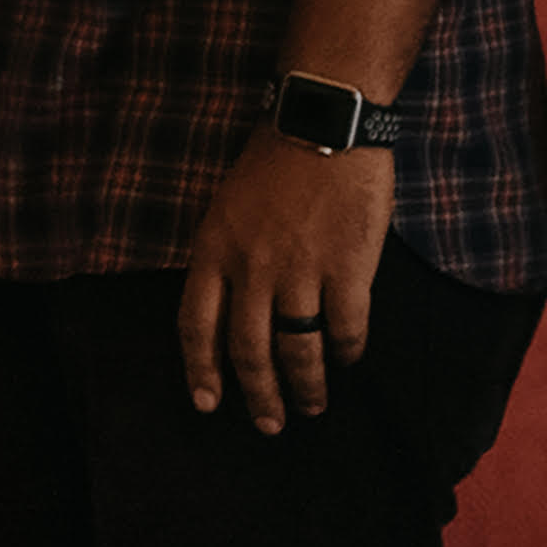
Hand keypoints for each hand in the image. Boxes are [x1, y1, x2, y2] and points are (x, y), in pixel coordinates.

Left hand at [175, 132, 389, 430]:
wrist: (324, 122)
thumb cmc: (274, 161)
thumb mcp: (227, 207)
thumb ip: (227, 258)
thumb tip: (233, 311)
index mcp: (214, 251)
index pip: (196, 326)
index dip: (201, 371)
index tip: (208, 404)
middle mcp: (251, 268)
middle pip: (249, 350)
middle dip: (259, 396)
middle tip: (270, 424)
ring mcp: (300, 271)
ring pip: (298, 349)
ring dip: (306, 385)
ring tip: (312, 405)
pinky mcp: (348, 269)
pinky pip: (346, 329)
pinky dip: (348, 351)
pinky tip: (349, 360)